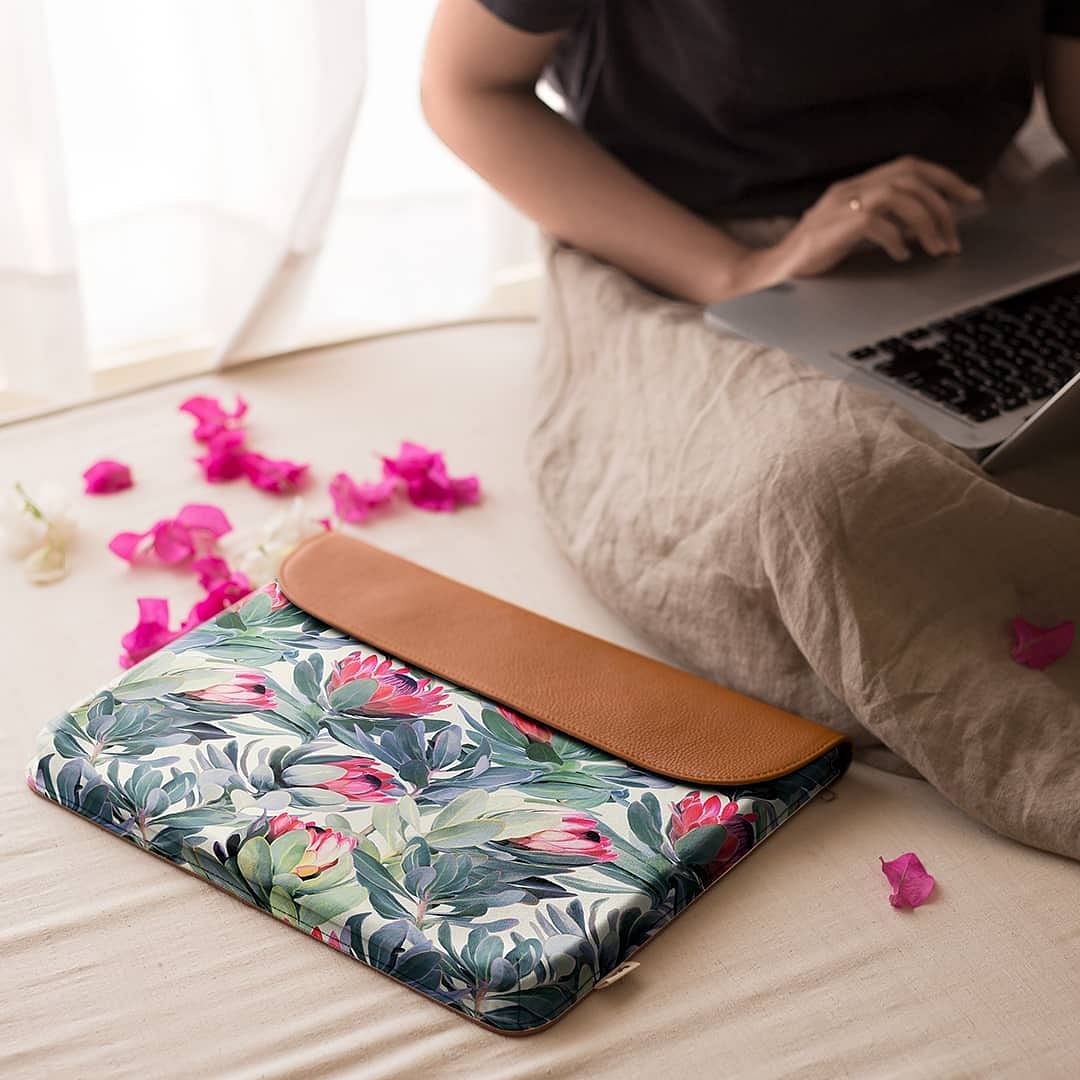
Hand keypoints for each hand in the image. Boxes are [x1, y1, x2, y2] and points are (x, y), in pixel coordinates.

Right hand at [767, 156, 983, 279]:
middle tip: (955, 237)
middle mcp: (851, 187)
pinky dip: (897, 239)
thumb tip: (922, 225)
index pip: (909, 166)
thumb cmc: (813, 256)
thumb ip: (879, 218)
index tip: (971, 197)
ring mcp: (841, 204)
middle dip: (943, 204)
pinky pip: (878, 223)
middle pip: (911, 177)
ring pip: (901, 196)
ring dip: (927, 223)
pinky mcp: (836, 226)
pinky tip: (901, 257)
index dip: (945, 178)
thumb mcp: (849, 230)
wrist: (774, 271)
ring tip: (935, 250)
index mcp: (856, 185)